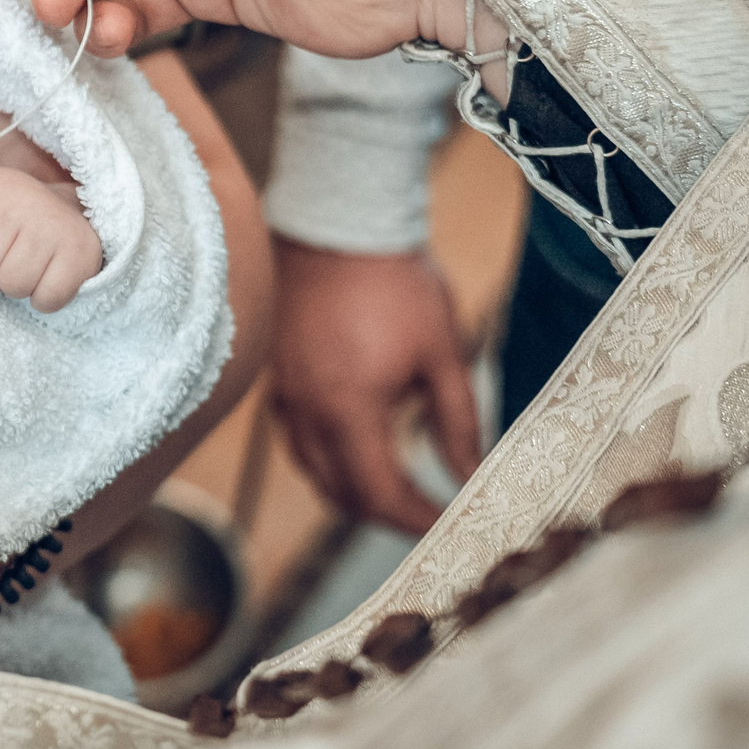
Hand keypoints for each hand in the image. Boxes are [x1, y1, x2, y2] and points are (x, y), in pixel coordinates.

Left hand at [0, 170, 103, 312]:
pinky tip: (48, 278)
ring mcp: (56, 225)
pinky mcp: (81, 253)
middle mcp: (25, 198)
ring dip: (16, 288)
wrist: (75, 221)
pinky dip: (44, 299)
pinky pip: (46, 298)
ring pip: (13, 284)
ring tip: (26, 269)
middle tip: (4, 263)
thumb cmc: (14, 223)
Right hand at [268, 237, 482, 534]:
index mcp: (348, 409)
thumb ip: (458, 424)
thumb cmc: (395, 282)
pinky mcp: (277, 374)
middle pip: (339, 492)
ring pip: (311, 468)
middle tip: (427, 513)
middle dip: (383, 512)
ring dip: (350, 488)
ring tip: (394, 486)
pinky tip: (353, 441)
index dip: (415, 520)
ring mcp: (285, 392)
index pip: (379, 494)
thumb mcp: (441, 354)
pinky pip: (295, 436)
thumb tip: (472, 477)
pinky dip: (325, 455)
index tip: (447, 525)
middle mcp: (306, 410)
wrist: (339, 223)